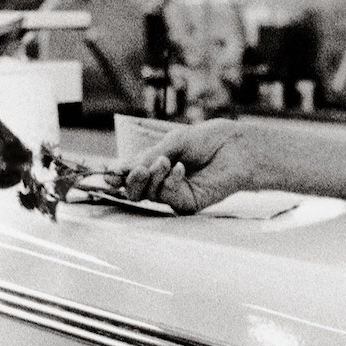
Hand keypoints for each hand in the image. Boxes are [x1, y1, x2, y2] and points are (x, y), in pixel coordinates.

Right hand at [119, 119, 258, 213]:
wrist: (235, 147)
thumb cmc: (207, 141)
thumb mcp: (172, 143)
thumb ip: (146, 157)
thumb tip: (117, 169)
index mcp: (156, 165)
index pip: (131, 174)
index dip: (118, 175)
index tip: (109, 171)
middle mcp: (163, 182)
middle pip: (135, 192)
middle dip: (131, 180)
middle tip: (137, 169)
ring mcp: (175, 195)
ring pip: (148, 195)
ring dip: (152, 177)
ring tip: (165, 161)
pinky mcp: (188, 204)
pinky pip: (168, 197)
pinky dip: (170, 182)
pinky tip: (181, 169)